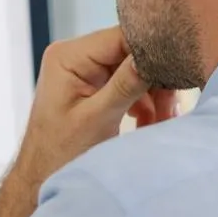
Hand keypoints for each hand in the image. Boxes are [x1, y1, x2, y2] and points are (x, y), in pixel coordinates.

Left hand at [9, 28, 178, 194]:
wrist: (40, 180)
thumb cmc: (59, 154)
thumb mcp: (97, 119)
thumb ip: (126, 84)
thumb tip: (156, 55)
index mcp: (68, 56)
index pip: (123, 36)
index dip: (153, 53)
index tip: (177, 74)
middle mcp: (75, 56)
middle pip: (132, 52)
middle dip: (155, 81)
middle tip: (170, 111)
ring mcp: (85, 70)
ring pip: (135, 69)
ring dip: (154, 96)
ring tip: (161, 122)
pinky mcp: (94, 85)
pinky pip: (129, 83)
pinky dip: (144, 103)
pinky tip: (150, 123)